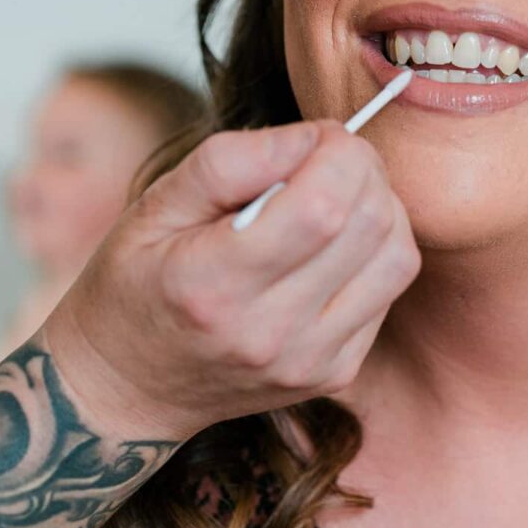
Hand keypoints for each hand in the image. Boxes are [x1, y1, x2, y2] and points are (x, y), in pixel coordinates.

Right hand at [39, 120, 421, 442]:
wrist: (130, 390)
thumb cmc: (135, 284)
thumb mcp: (153, 208)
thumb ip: (229, 162)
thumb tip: (311, 138)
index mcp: (214, 285)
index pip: (321, 204)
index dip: (336, 151)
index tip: (312, 137)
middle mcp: (270, 333)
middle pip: (369, 223)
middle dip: (361, 168)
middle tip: (325, 158)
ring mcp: (310, 361)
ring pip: (397, 256)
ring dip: (379, 206)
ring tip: (333, 196)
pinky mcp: (336, 373)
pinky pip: (390, 289)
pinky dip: (376, 250)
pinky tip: (334, 245)